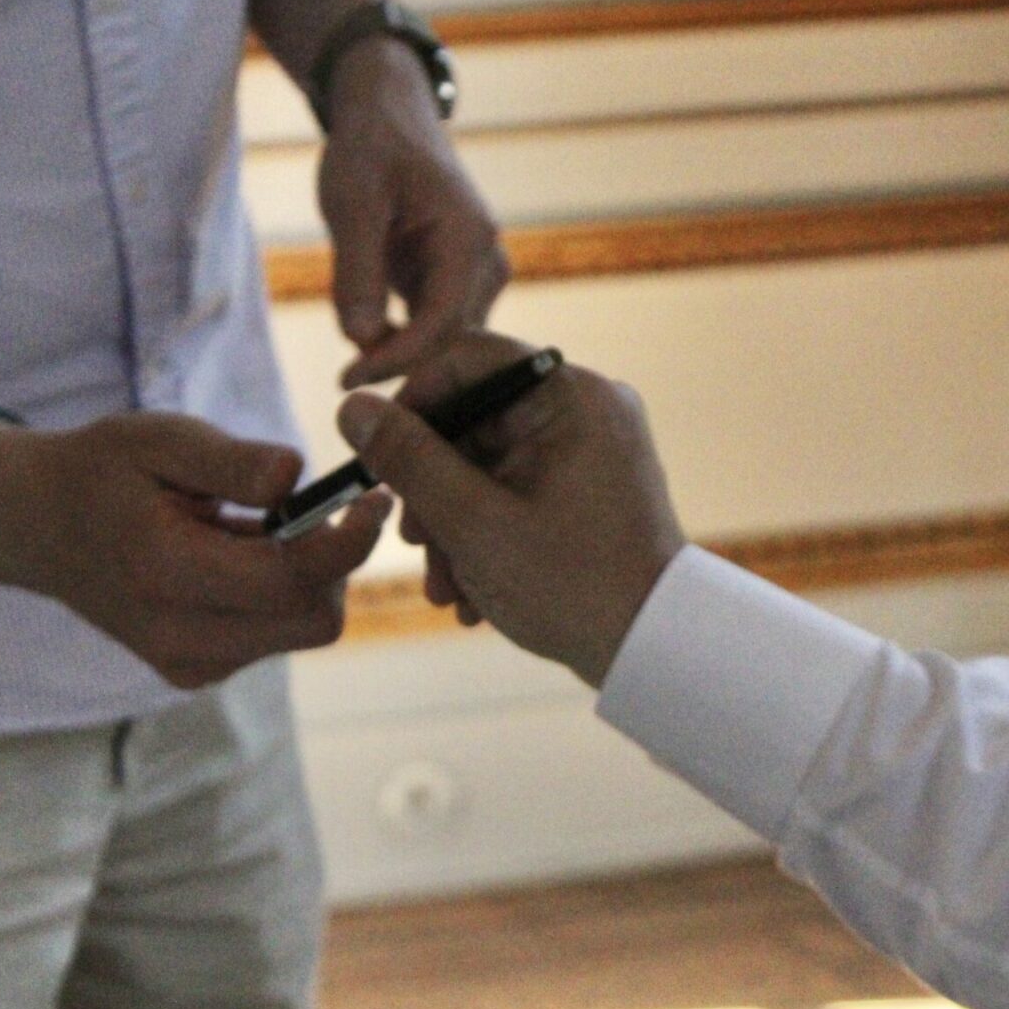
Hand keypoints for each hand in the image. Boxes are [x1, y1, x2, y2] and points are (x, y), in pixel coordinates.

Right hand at [0, 411, 387, 688]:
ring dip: (307, 580)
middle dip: (333, 563)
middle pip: (314, 620)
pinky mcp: (194, 671)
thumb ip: (230, 459)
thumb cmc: (99, 470)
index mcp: (165, 571)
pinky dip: (278, 599)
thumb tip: (298, 473)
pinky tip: (240, 558)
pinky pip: (272, 639)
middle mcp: (178, 635)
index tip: (374, 495)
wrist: (33, 524)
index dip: (350, 540)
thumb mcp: (158, 438)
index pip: (293, 578)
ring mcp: (186, 663)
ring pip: (300, 632)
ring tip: (260, 528)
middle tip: (319, 509)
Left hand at [317, 38, 507, 386]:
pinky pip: (437, 324)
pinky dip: (405, 341)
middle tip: (345, 389)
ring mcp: (480, 274)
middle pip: (451, 338)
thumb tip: (360, 339)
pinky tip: (368, 352)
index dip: (399, 358)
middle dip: (401, 366)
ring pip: (446, 338)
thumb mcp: (352, 203)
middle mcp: (487, 261)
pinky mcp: (460, 281)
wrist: (391, 117)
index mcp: (469, 239)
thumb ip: (357, 271)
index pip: (444, 322)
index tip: (350, 379)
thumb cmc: (372, 148)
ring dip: (403, 357)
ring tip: (354, 379)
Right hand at [338, 331, 685, 687]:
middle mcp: (589, 411)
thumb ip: (408, 460)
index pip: (470, 356)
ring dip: (454, 527)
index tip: (380, 450)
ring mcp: (592, 452)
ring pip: (489, 467)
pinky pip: (518, 494)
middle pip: (475, 420)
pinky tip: (471, 596)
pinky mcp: (590, 491)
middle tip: (413, 544)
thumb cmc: (574, 587)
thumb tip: (352, 408)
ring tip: (445, 591)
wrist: (656, 651)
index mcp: (573, 397)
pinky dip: (488, 538)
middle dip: (432, 489)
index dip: (413, 398)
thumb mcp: (473, 523)